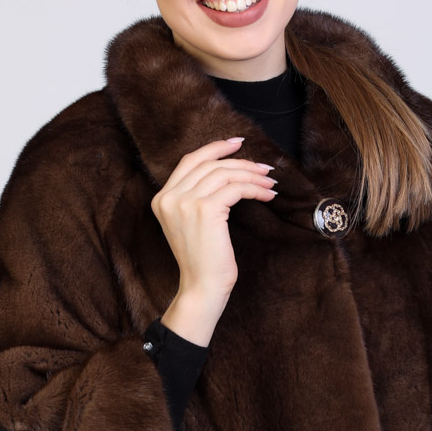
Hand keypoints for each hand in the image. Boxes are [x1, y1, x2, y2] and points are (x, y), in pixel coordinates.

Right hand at [151, 136, 277, 301]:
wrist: (201, 287)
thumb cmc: (202, 261)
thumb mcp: (191, 224)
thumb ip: (196, 197)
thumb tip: (228, 171)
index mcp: (162, 199)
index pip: (190, 161)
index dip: (214, 148)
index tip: (237, 144)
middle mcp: (169, 197)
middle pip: (210, 164)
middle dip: (241, 162)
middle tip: (264, 168)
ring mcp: (185, 202)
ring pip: (225, 174)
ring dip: (252, 176)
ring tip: (269, 183)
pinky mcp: (205, 209)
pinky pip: (236, 188)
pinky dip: (255, 189)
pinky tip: (266, 195)